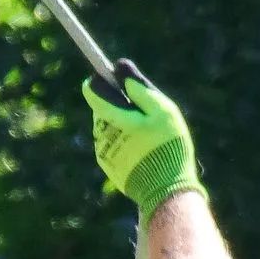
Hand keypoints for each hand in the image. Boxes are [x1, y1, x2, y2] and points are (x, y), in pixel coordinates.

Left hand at [83, 60, 203, 221]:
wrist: (166, 191)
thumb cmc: (168, 146)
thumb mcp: (162, 110)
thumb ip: (139, 88)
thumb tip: (119, 67)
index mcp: (113, 117)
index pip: (92, 90)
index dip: (101, 80)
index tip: (112, 76)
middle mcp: (102, 133)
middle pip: (102, 108)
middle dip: (118, 105)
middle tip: (143, 112)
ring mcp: (103, 151)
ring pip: (108, 126)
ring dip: (122, 124)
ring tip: (148, 135)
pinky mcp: (109, 166)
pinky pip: (111, 144)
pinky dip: (123, 141)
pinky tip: (143, 149)